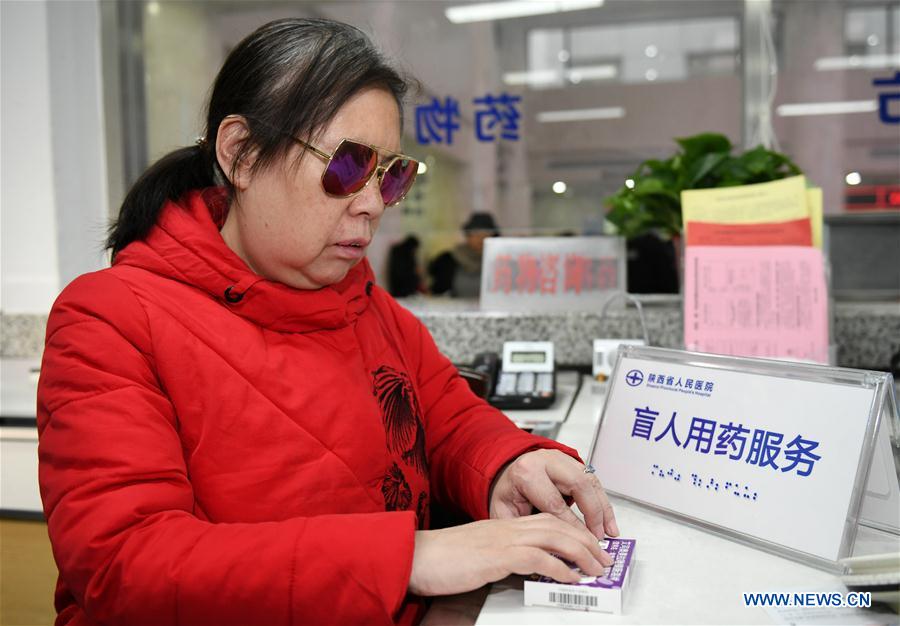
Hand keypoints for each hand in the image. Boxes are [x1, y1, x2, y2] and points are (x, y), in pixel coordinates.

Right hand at [408, 513, 608, 595]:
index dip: (572, 531)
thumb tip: (528, 569)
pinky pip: (538, 558)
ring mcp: (503, 539)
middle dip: (586, 541)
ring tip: (596, 568)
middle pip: (557, 525)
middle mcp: (507, 528)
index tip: (589, 546)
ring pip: (554, 537)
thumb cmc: (440, 559)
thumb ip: (503, 557)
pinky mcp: (497, 556)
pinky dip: (559, 568)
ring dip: (581, 553)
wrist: (415, 556)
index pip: (547, 521)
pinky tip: (571, 578)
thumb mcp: (479, 554)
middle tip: (603, 557)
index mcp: (503, 525)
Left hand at [489, 449, 618, 539]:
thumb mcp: (504, 510)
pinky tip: (608, 520)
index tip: (582, 544)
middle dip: (592, 514)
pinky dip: (604, 502)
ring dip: (603, 508)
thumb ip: (523, 528)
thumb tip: (546, 550)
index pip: (554, 502)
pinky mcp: (573, 462)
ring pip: (590, 481)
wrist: (509, 472)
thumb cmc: (508, 493)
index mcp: (527, 473)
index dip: (571, 525)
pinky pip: (594, 481)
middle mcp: (547, 461)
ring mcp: (562, 459)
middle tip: (598, 538)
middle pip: (578, 485)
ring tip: (610, 532)